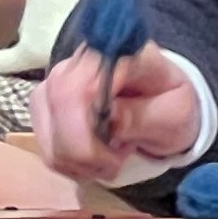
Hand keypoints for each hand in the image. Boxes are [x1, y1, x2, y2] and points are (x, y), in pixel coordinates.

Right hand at [28, 44, 203, 183]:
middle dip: (81, 153)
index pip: (76, 88)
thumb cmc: (171, 102)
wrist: (161, 96)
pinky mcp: (44, 101)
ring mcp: (55, 79)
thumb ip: (145, 116)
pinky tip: (92, 155)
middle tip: (115, 163)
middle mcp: (76, 61)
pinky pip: (43, 140)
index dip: (81, 132)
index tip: (113, 158)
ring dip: (75, 160)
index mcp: (115, 54)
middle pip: (56, 106)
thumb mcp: (174, 113)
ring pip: (44, 128)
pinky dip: (67, 160)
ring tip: (108, 157)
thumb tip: (110, 122)